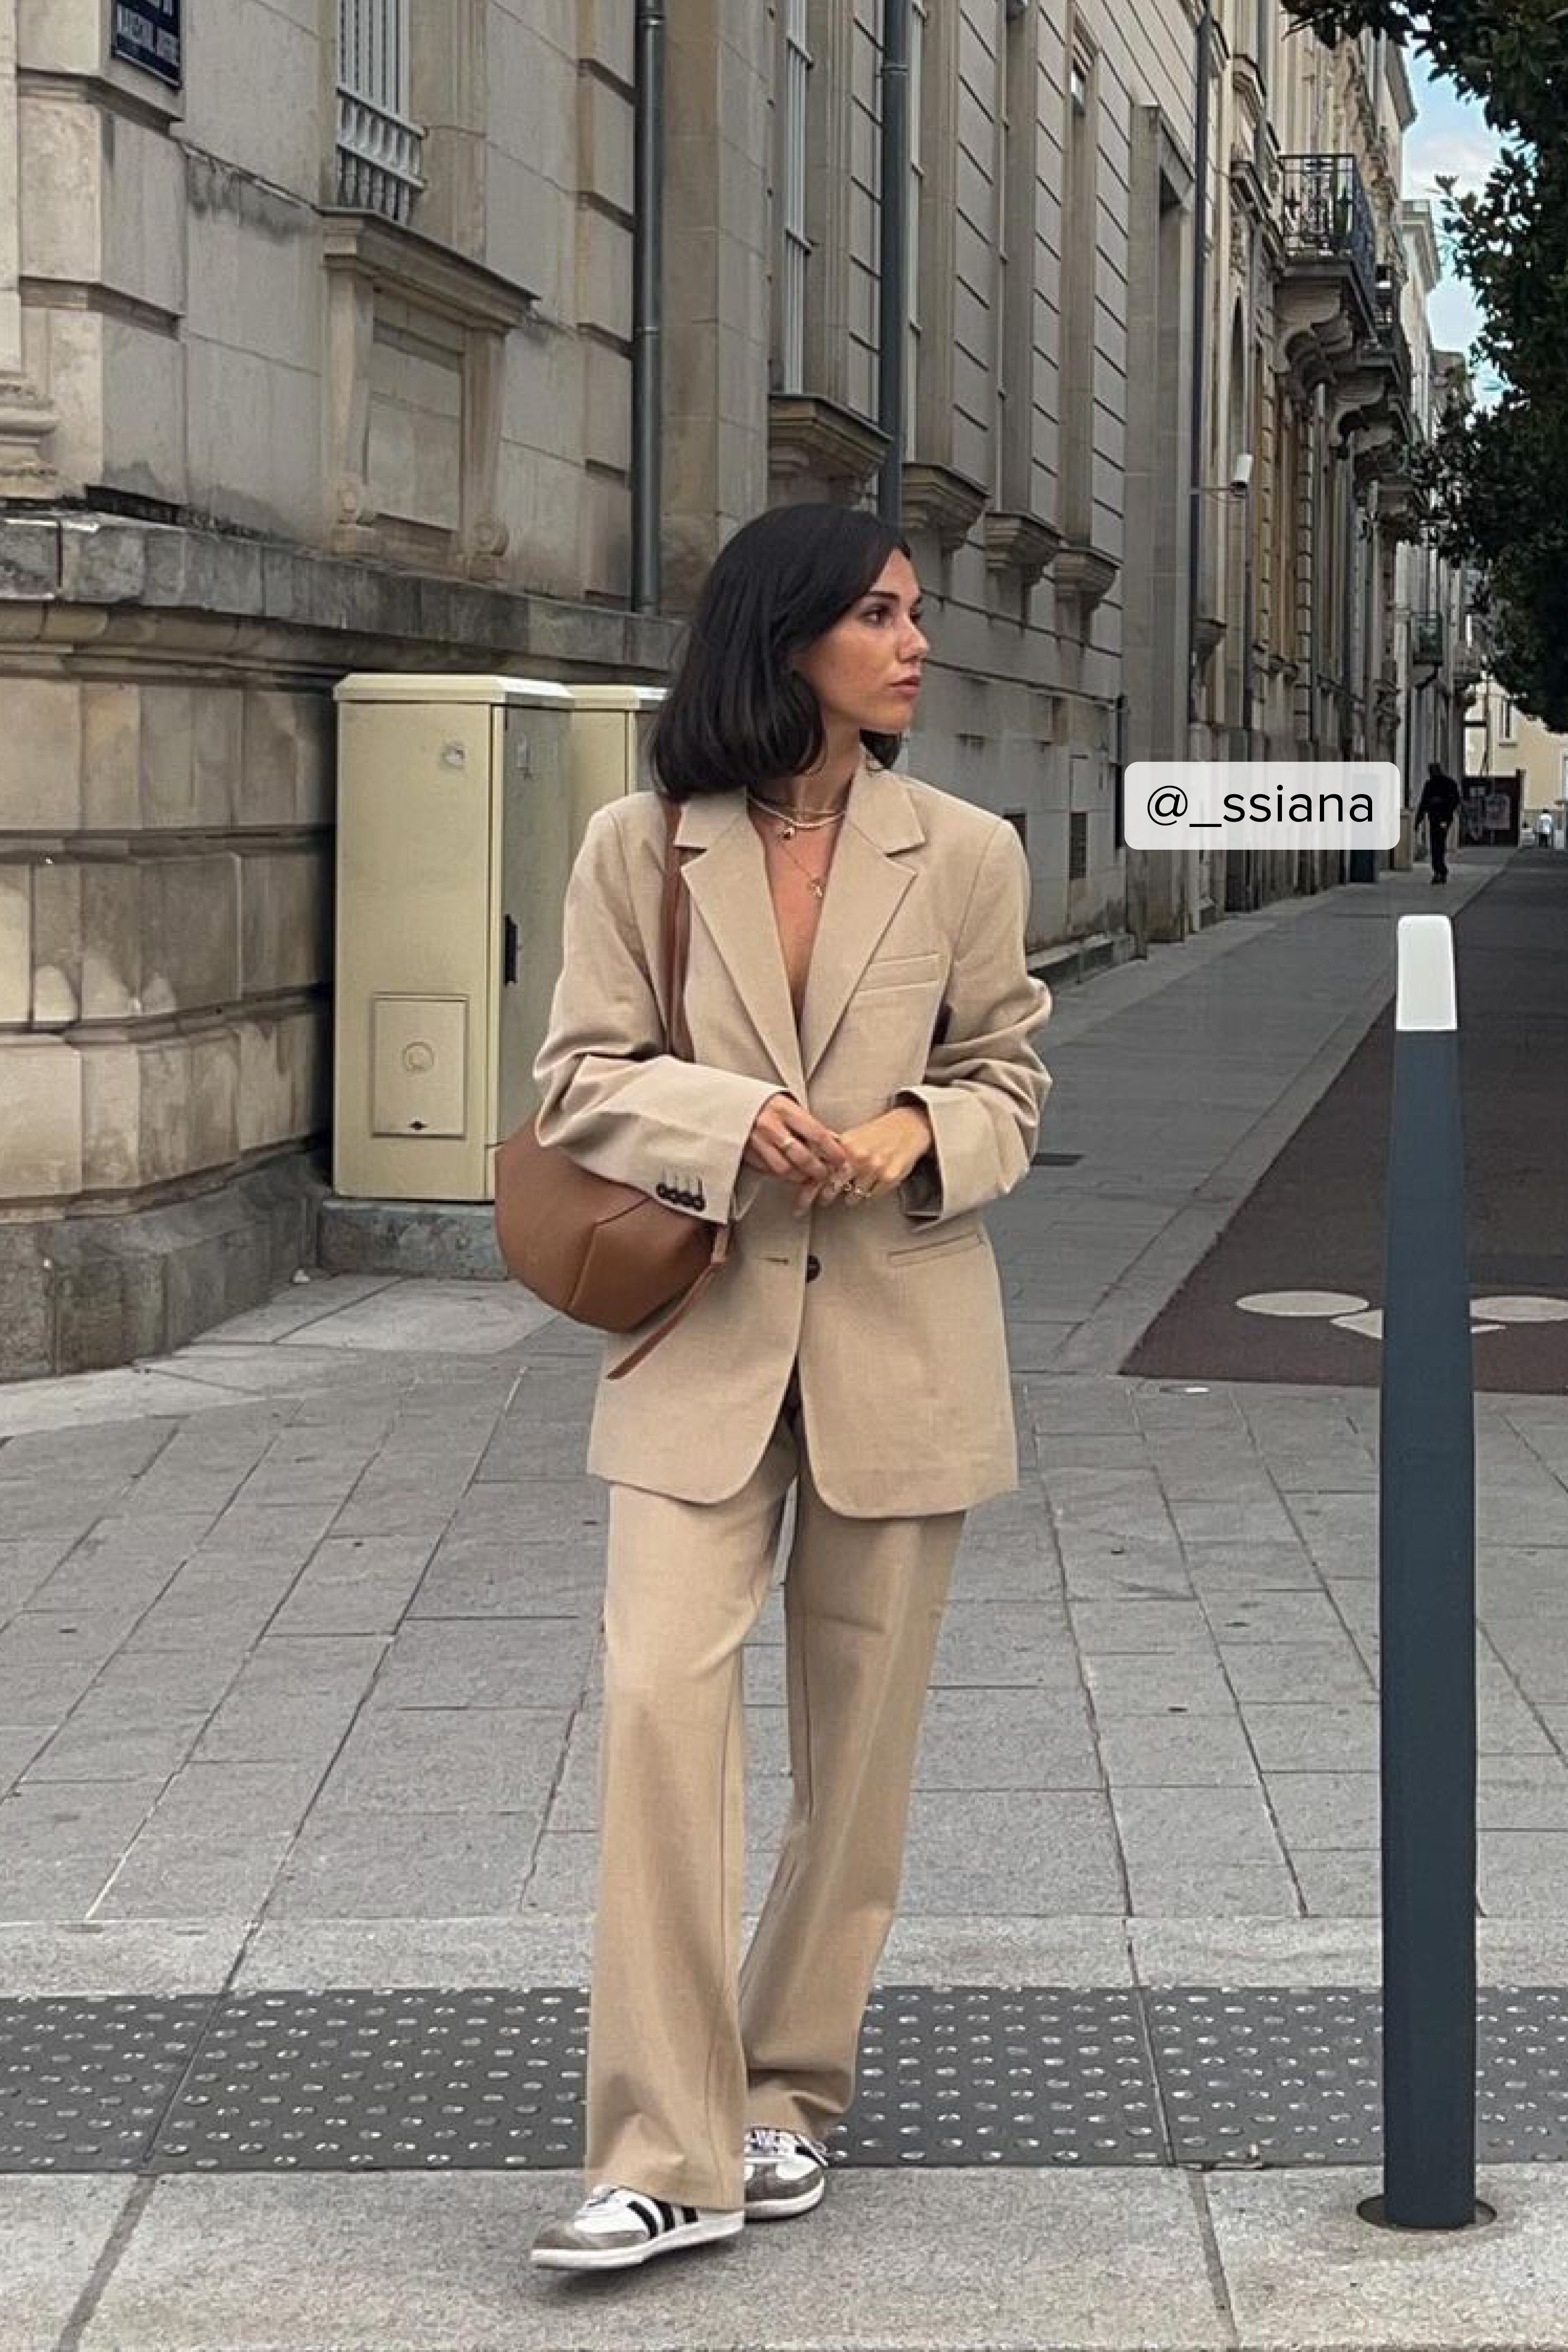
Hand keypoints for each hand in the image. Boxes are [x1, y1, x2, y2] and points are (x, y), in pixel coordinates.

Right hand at [742, 1092, 849, 1187]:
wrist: (724, 1101)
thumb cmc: (761, 1101)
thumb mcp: (786, 1103)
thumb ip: (807, 1122)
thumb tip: (832, 1139)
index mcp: (784, 1109)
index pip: (817, 1134)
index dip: (832, 1151)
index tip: (840, 1159)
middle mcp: (771, 1127)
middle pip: (802, 1157)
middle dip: (818, 1170)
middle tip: (825, 1173)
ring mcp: (757, 1142)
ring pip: (784, 1169)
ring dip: (800, 1176)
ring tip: (808, 1176)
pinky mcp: (746, 1154)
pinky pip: (768, 1170)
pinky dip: (781, 1174)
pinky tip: (789, 1172)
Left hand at [792, 1104, 933, 1216]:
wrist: (909, 1126)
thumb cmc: (879, 1133)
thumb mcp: (852, 1137)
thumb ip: (832, 1152)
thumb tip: (808, 1165)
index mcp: (845, 1145)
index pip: (819, 1172)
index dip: (806, 1192)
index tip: (799, 1205)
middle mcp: (858, 1156)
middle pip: (832, 1187)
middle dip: (825, 1198)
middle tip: (823, 1201)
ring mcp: (874, 1168)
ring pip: (852, 1197)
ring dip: (850, 1197)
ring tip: (854, 1188)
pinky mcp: (889, 1178)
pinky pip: (872, 1197)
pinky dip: (869, 1194)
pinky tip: (872, 1184)